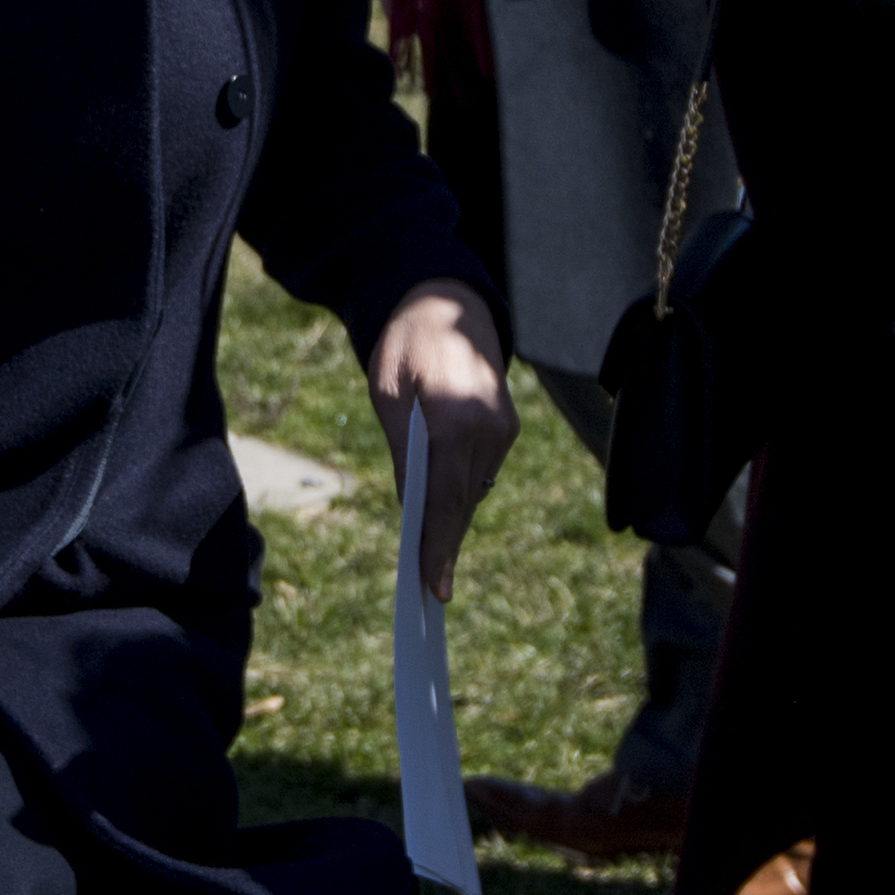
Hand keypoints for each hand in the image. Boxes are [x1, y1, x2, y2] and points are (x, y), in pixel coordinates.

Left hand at [370, 285, 514, 598]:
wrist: (447, 302)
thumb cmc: (405, 346)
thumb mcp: (388, 395)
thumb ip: (404, 452)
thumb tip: (412, 510)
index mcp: (455, 417)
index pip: (446, 496)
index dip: (438, 544)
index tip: (434, 586)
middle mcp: (489, 427)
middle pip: (464, 502)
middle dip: (447, 547)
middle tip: (434, 592)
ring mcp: (504, 428)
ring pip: (475, 491)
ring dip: (453, 524)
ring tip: (435, 568)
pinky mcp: (507, 427)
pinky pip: (481, 473)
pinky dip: (461, 497)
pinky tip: (445, 521)